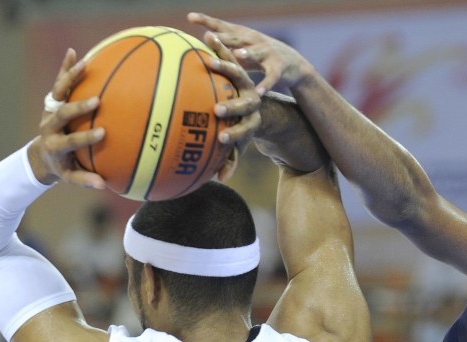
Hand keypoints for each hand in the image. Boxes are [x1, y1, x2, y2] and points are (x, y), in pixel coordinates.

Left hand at [27, 48, 105, 188]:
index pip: (70, 140)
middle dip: (78, 107)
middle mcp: (50, 125)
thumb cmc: (63, 166)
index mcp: (55, 145)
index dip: (85, 137)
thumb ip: (85, 179)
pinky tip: (73, 52)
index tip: (102, 133)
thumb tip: (104, 185)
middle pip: (62, 113)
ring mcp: (50, 111)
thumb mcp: (71, 176)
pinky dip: (65, 68)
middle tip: (96, 101)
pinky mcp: (51, 101)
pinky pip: (59, 82)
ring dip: (69, 78)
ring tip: (85, 64)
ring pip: (57, 92)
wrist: (42, 154)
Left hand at [188, 12, 314, 94]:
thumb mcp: (242, 51)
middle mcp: (255, 41)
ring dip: (247, 53)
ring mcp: (268, 53)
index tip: (190, 17)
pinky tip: (259, 92)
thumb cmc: (261, 58)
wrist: (294, 64)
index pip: (223, 27)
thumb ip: (224, 48)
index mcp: (243, 36)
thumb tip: (198, 47)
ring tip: (237, 55)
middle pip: (236, 39)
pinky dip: (266, 84)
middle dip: (223, 38)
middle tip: (207, 37)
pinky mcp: (280, 68)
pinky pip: (272, 77)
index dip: (208, 21)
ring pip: (256, 53)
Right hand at [201, 32, 260, 181]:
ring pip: (239, 73)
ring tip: (209, 60)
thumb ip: (232, 159)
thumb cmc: (243, 126)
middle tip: (217, 109)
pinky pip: (230, 54)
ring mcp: (248, 82)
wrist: (260, 102)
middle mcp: (253, 100)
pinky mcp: (241, 66)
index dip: (235, 134)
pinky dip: (219, 47)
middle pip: (244, 103)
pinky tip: (206, 36)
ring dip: (225, 67)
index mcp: (253, 120)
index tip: (222, 139)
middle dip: (232, 107)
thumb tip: (220, 180)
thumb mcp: (240, 142)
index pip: (246, 129)